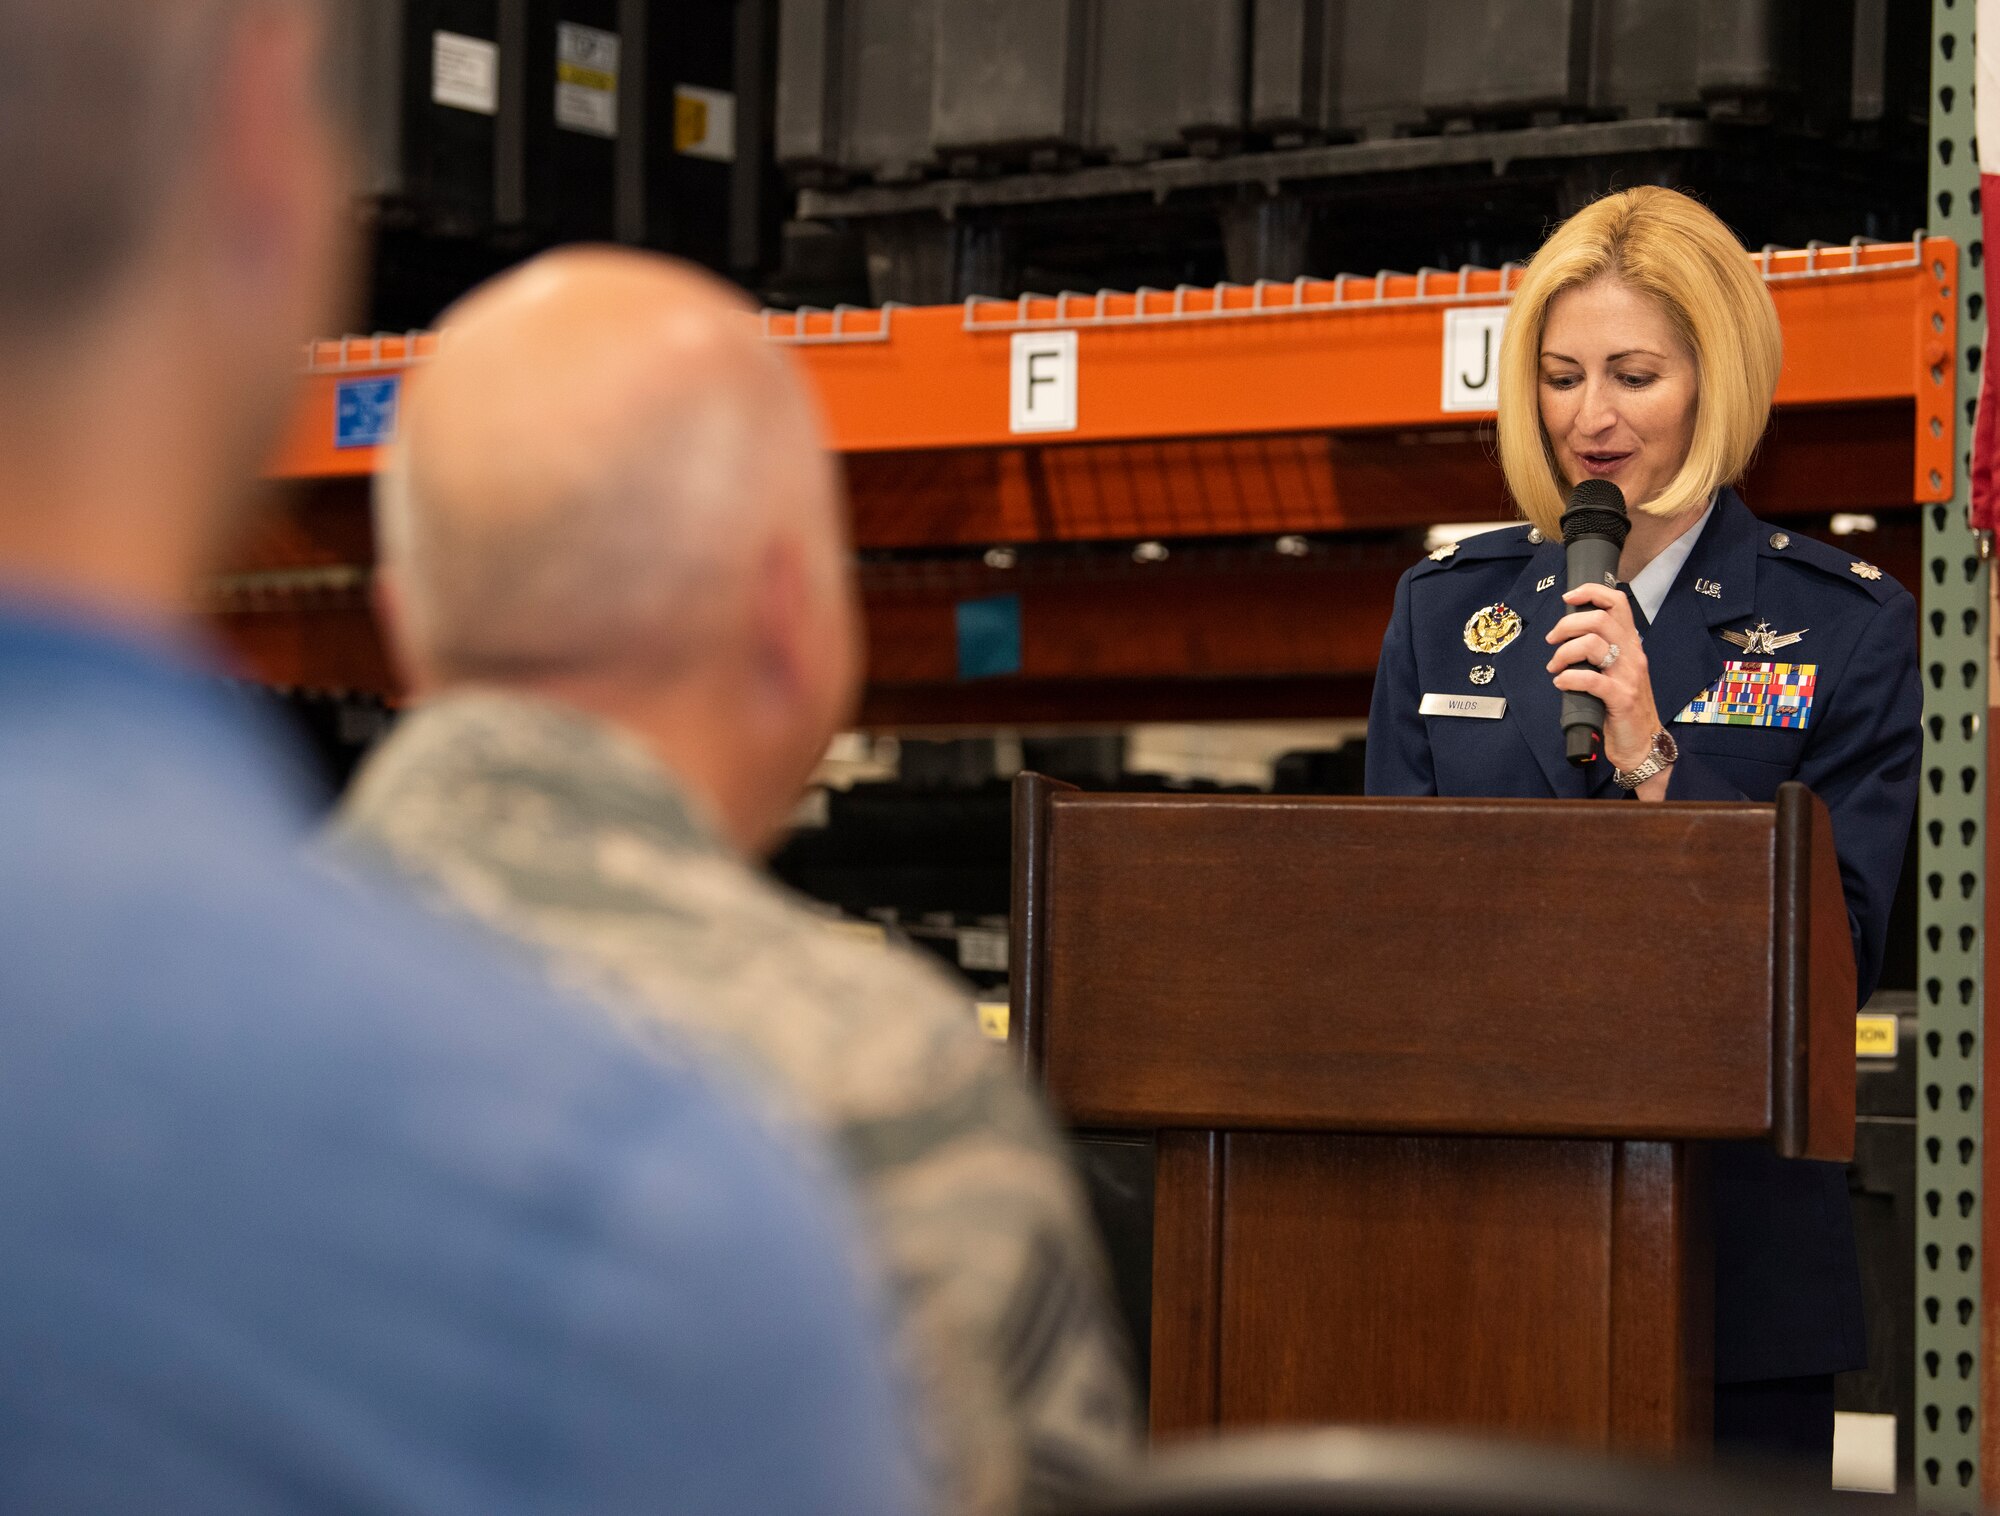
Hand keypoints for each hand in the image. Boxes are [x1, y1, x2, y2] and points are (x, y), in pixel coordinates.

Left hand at [1544, 582, 1667, 793]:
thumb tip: (1568, 633)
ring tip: (1555, 666)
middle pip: (1599, 619)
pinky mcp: (1622, 698)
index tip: (1568, 598)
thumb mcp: (1616, 670)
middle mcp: (1632, 654)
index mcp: (1630, 644)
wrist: (1642, 742)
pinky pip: (1592, 680)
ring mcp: (1629, 676)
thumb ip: (1600, 651)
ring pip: (1593, 644)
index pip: (1617, 603)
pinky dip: (1569, 678)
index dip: (1591, 592)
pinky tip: (1561, 683)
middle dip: (1567, 625)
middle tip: (1552, 641)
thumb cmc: (1622, 705)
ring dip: (1564, 652)